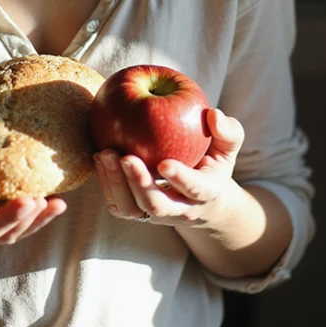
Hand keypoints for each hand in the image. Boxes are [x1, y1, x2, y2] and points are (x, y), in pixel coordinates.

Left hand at [93, 107, 244, 226]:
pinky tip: (97, 156)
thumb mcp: (227, 147)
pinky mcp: (135, 210)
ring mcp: (154, 213)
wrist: (198, 193)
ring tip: (103, 153)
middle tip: (125, 157)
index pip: (195, 189)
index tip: (165, 163)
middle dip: (139, 183)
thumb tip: (214, 114)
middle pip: (156, 204)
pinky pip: (118, 203)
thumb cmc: (212, 160)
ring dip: (115, 183)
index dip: (181, 178)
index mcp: (205, 193)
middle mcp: (179, 209)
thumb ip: (228, 131)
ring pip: (131, 208)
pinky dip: (105, 183)